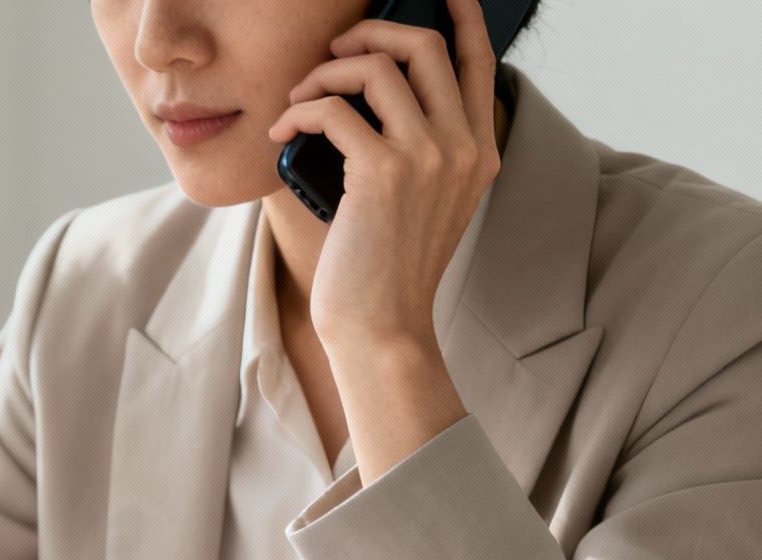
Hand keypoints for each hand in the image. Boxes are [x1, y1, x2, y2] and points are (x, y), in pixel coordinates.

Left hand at [264, 0, 501, 358]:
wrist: (382, 326)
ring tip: (299, 98)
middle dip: (371, 33)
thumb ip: (420, 147)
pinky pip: (333, 109)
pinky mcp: (384, 172)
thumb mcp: (422, 201)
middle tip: (334, 52)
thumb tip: (373, 89)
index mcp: (479, 151)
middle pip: (426, 45)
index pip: (478, 61)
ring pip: (377, 67)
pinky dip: (299, 110)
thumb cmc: (388, 267)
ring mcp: (428, 156)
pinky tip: (283, 131)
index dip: (460, 15)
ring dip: (325, 73)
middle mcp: (463, 147)